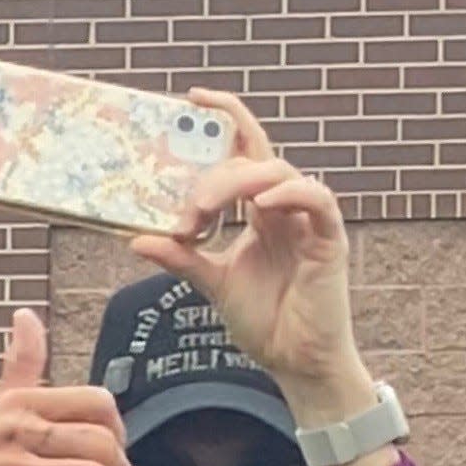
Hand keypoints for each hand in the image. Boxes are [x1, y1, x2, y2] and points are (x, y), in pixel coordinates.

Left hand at [132, 89, 370, 419]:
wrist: (297, 365)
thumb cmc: (266, 324)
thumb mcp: (214, 284)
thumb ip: (182, 258)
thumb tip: (137, 238)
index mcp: (260, 212)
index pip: (244, 150)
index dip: (224, 118)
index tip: (190, 101)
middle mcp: (284, 208)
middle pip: (251, 160)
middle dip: (213, 177)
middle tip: (186, 210)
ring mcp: (307, 220)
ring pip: (277, 172)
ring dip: (237, 183)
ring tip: (205, 210)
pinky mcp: (328, 238)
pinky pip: (315, 198)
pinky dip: (290, 192)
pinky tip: (262, 204)